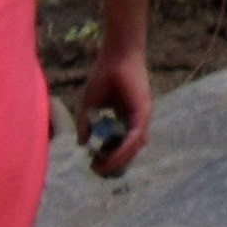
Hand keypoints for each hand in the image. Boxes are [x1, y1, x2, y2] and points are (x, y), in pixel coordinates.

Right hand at [79, 45, 151, 179]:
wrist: (115, 55)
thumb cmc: (104, 75)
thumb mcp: (90, 105)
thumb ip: (86, 124)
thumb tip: (82, 144)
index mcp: (125, 118)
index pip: (121, 144)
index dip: (110, 157)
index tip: (95, 164)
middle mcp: (136, 119)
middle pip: (129, 149)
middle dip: (114, 163)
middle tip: (98, 170)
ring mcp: (142, 116)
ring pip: (134, 147)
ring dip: (118, 160)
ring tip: (101, 168)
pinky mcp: (143, 111)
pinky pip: (135, 137)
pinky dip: (124, 149)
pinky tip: (110, 158)